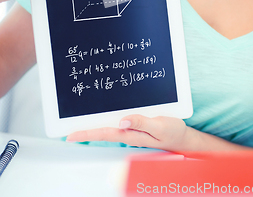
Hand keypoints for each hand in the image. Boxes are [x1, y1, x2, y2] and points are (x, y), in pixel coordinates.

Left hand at [66, 115, 189, 151]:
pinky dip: (108, 119)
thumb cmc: (172, 132)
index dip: (87, 133)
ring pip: (110, 127)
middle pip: (103, 131)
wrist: (183, 138)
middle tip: (68, 130)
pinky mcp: (136, 126)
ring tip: (80, 121)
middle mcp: (129, 133)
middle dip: (86, 130)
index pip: (105, 133)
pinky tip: (103, 116)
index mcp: (132, 134)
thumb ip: (142, 123)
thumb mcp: (160, 126)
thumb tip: (122, 120)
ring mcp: (132, 130)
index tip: (70, 135)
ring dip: (95, 125)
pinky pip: (118, 123)